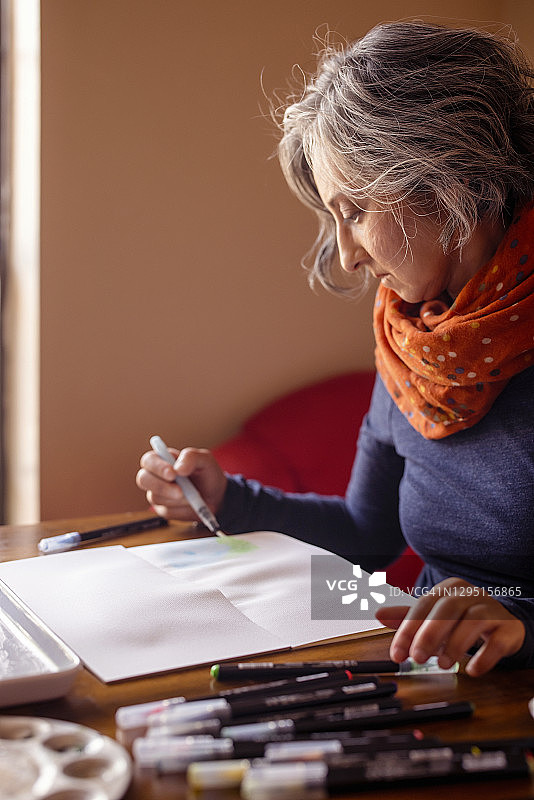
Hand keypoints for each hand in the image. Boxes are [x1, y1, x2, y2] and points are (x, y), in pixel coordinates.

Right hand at [136, 446, 227, 521]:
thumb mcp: (205, 460)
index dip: (157, 467)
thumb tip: (178, 468)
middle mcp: (155, 476)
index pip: (148, 460)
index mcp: (163, 459)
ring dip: (178, 499)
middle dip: (162, 486)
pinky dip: (184, 510)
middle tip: (181, 492)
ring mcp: (157, 494)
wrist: (216, 495)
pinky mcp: (164, 510)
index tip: (172, 474)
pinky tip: (193, 505)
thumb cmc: (207, 473)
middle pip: (143, 480)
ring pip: (156, 498)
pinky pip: (168, 512)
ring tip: (196, 496)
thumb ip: (191, 457)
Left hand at [375, 577, 524, 676]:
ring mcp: (491, 609)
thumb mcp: (434, 617)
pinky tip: (472, 669)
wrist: (503, 623)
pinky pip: (497, 640)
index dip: (408, 629)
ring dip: (455, 644)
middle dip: (429, 634)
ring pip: (472, 621)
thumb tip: (378, 614)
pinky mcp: (508, 628)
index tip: (397, 653)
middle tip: (417, 657)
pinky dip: (484, 656)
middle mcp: (469, 594)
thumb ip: (408, 617)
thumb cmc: (462, 619)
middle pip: (447, 608)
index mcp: (448, 589)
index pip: (423, 605)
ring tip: (444, 664)